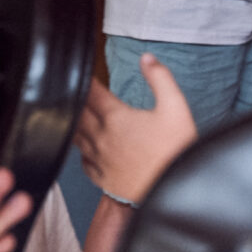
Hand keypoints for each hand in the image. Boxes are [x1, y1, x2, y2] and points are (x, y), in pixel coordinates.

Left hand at [76, 55, 196, 203]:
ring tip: (75, 115)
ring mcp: (99, 160)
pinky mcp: (102, 179)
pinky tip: (87, 149)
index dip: (87, 79)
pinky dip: (82, 152)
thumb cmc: (176, 151)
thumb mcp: (176, 107)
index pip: (92, 91)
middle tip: (76, 90)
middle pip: (79, 112)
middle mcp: (102, 137)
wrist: (175, 192)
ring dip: (75, 123)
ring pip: (76, 137)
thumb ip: (160, 78)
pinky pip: (83, 163)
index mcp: (116, 117)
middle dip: (77, 99)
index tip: (84, 72)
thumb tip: (146, 58)